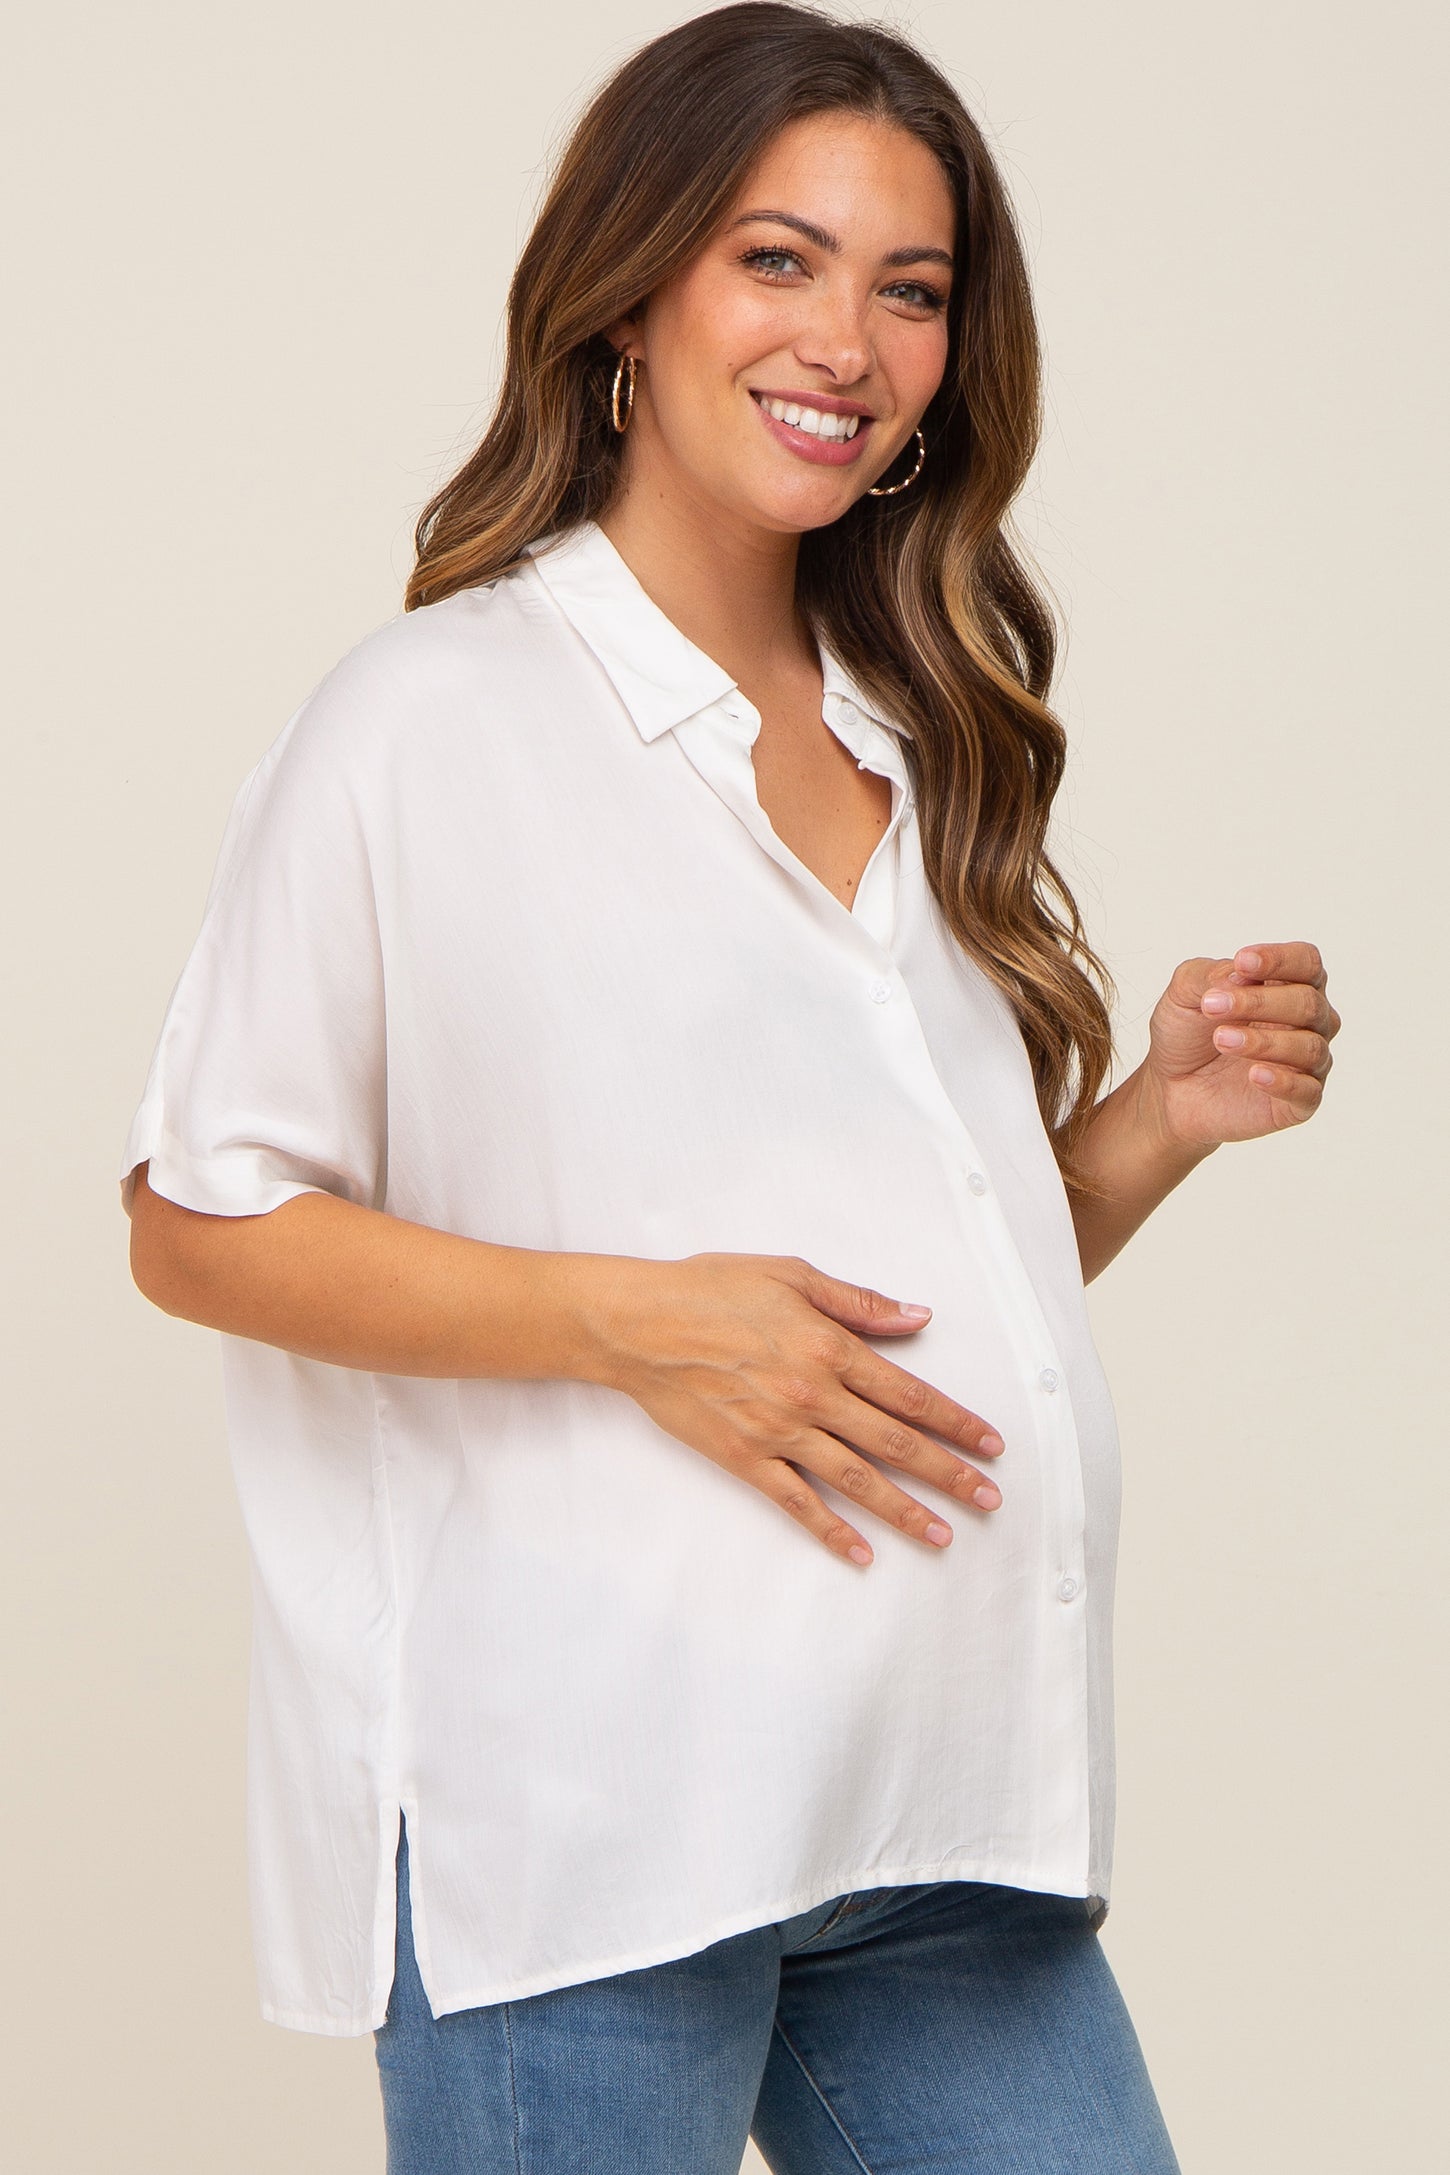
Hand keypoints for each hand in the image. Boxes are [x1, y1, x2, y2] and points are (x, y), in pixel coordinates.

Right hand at [594, 1252, 1005, 1566]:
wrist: (639, 1324)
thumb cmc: (711, 1289)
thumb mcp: (792, 1275)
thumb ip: (859, 1302)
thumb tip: (917, 1318)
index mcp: (830, 1348)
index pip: (910, 1394)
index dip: (956, 1421)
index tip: (990, 1444)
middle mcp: (813, 1396)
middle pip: (896, 1442)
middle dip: (949, 1474)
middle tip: (989, 1500)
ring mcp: (779, 1432)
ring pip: (857, 1479)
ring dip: (905, 1510)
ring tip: (943, 1535)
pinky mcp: (745, 1459)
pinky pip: (797, 1503)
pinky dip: (832, 1531)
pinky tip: (862, 1553)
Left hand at [1138, 939, 1339, 1150]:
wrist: (1167, 1088)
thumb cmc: (1186, 1035)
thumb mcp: (1183, 994)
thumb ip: (1209, 975)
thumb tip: (1240, 976)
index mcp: (1287, 986)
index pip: (1306, 962)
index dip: (1280, 959)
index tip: (1242, 962)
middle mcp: (1306, 1023)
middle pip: (1308, 1002)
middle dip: (1258, 1001)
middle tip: (1212, 1006)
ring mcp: (1306, 1064)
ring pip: (1309, 1046)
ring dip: (1263, 1041)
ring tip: (1221, 1040)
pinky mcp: (1298, 1103)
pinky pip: (1308, 1091)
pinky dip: (1283, 1081)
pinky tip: (1255, 1075)